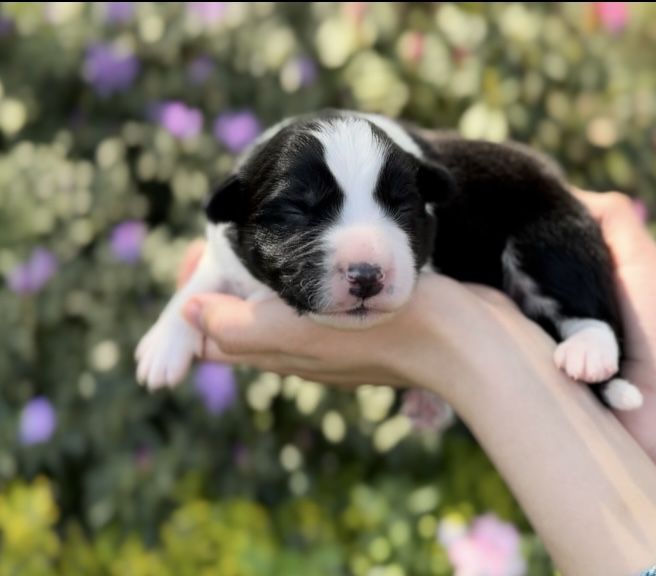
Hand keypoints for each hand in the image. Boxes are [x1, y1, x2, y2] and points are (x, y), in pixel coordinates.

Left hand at [176, 239, 546, 399]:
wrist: (468, 342)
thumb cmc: (387, 331)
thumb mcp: (298, 332)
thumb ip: (238, 328)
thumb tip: (187, 314)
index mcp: (281, 353)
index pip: (214, 334)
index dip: (193, 299)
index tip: (193, 251)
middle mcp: (304, 349)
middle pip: (242, 320)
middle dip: (220, 283)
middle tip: (213, 239)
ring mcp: (337, 336)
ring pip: (279, 308)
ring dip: (258, 278)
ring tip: (250, 238)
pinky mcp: (368, 318)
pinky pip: (319, 298)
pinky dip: (300, 276)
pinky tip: (312, 251)